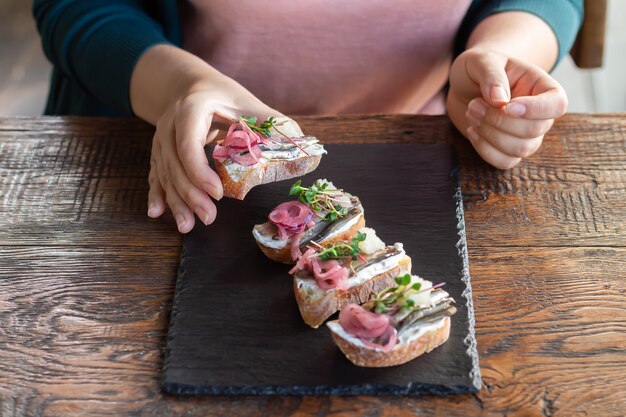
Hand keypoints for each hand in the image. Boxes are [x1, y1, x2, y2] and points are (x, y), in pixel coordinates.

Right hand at [147, 81, 300, 232]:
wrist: (191, 85)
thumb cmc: (224, 95)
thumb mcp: (248, 102)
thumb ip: (273, 122)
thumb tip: (303, 143)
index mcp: (191, 109)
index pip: (188, 143)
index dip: (200, 170)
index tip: (218, 193)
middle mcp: (169, 124)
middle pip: (174, 164)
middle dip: (190, 194)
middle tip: (209, 217)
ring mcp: (161, 139)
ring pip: (164, 173)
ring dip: (176, 201)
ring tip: (187, 226)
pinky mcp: (160, 152)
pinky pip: (156, 175)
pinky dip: (158, 195)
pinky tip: (157, 213)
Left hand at [447, 48, 567, 168]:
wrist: (463, 86)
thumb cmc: (477, 69)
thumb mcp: (481, 61)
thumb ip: (492, 75)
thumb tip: (500, 100)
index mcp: (543, 87)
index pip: (557, 104)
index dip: (535, 109)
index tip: (506, 105)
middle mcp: (540, 114)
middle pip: (534, 130)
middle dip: (499, 121)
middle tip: (473, 105)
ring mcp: (527, 136)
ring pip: (520, 149)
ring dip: (490, 134)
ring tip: (471, 113)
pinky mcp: (508, 150)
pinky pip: (505, 162)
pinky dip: (485, 150)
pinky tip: (472, 131)